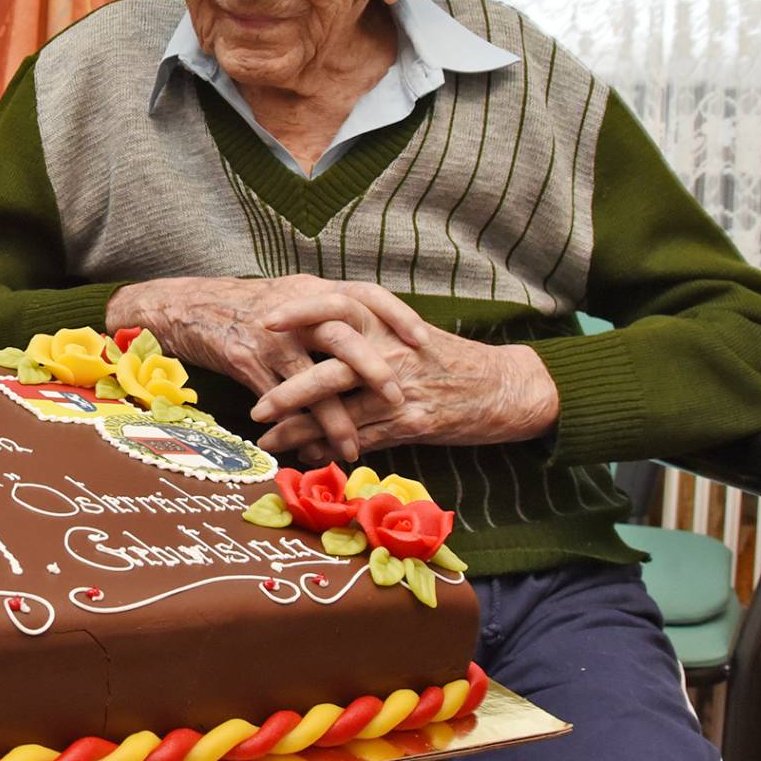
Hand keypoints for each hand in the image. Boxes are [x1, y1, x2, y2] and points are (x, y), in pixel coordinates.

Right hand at [106, 275, 431, 460]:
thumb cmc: (245, 306)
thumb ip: (328, 312)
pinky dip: (296, 428)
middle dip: (375, 369)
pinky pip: (279, 401)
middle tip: (400, 399)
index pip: (366, 295)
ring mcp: (272, 337)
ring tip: (354, 446)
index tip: (424, 341)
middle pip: (345, 335)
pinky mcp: (248, 361)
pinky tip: (308, 450)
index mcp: (314, 290)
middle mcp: (297, 309)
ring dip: (336, 417)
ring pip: (313, 378)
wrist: (187, 307)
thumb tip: (369, 338)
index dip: (397, 316)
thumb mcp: (291, 296)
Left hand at [252, 301, 559, 462]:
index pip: (337, 306)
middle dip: (288, 389)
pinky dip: (332, 447)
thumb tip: (310, 345)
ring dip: (300, 429)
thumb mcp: (407, 333)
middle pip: (330, 368)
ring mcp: (402, 391)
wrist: (506, 386)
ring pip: (341, 411)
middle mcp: (392, 353)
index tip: (265, 321)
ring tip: (268, 440)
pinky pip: (363, 438)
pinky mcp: (413, 423)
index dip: (300, 311)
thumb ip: (363, 335)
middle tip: (255, 406)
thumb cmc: (449, 359)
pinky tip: (306, 455)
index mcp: (387, 324)